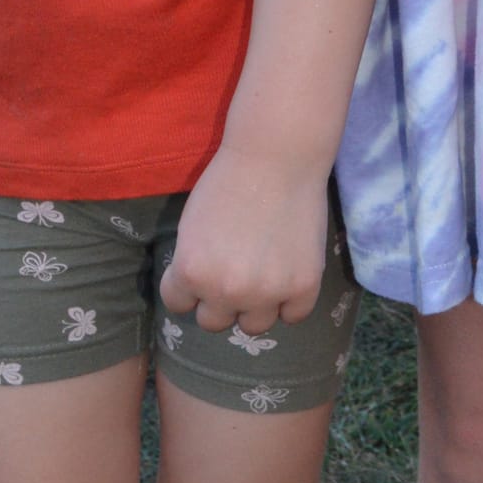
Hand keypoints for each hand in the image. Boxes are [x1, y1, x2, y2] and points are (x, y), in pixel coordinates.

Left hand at [160, 151, 328, 335]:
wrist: (278, 156)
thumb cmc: (228, 181)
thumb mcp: (191, 227)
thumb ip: (193, 265)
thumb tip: (200, 295)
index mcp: (191, 272)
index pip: (178, 304)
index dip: (189, 285)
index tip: (204, 266)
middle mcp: (226, 291)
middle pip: (214, 322)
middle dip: (220, 300)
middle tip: (235, 271)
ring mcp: (268, 292)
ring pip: (253, 326)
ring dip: (255, 306)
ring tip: (263, 275)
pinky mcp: (304, 286)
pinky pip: (294, 316)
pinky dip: (290, 300)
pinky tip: (288, 274)